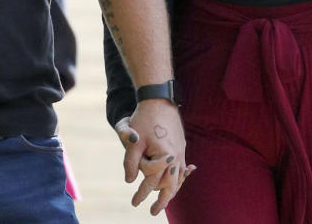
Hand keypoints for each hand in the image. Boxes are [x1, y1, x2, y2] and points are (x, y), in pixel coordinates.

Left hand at [114, 101, 193, 215]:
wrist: (159, 98)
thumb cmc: (144, 118)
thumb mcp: (132, 139)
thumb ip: (130, 161)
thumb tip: (129, 181)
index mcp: (164, 155)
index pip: (151, 179)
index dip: (141, 191)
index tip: (134, 202)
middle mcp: (176, 156)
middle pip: (170, 184)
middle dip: (162, 200)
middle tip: (153, 212)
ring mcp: (180, 151)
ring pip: (178, 178)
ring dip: (172, 191)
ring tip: (165, 202)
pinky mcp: (181, 146)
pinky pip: (182, 167)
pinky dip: (180, 177)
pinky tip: (181, 180)